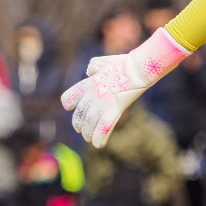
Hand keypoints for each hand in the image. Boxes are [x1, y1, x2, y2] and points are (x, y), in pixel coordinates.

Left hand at [61, 28, 186, 146]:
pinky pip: (102, 129)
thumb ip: (94, 67)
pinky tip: (98, 144)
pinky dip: (99, 138)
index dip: (69, 104)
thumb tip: (89, 72)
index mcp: (88, 84)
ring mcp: (101, 104)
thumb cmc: (124, 64)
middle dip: (78, 124)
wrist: (137, 68)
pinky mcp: (113, 111)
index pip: (69, 98)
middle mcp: (91, 96)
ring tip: (89, 138)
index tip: (70, 108)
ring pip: (88, 125)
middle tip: (80, 129)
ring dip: (88, 133)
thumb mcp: (104, 61)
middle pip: (78, 115)